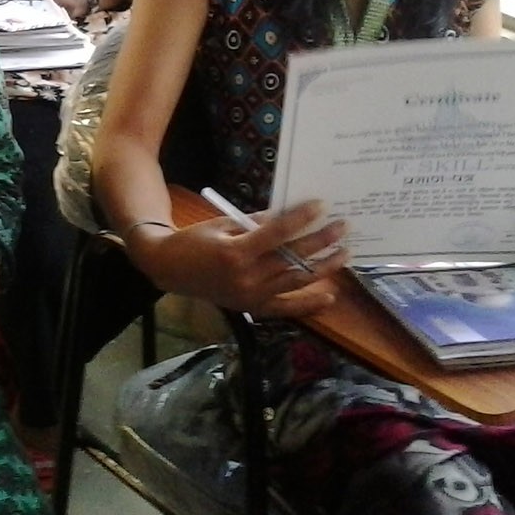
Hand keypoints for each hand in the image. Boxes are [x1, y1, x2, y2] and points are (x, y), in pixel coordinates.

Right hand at [125, 200, 348, 317]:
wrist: (169, 269)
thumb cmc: (195, 241)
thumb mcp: (223, 225)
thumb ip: (257, 224)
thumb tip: (290, 216)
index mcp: (235, 253)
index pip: (278, 233)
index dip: (301, 218)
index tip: (321, 205)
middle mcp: (246, 278)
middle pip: (292, 258)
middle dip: (320, 241)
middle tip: (343, 227)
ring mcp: (251, 296)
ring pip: (295, 281)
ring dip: (323, 267)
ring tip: (344, 253)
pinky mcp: (252, 307)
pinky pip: (286, 308)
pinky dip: (308, 304)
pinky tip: (330, 296)